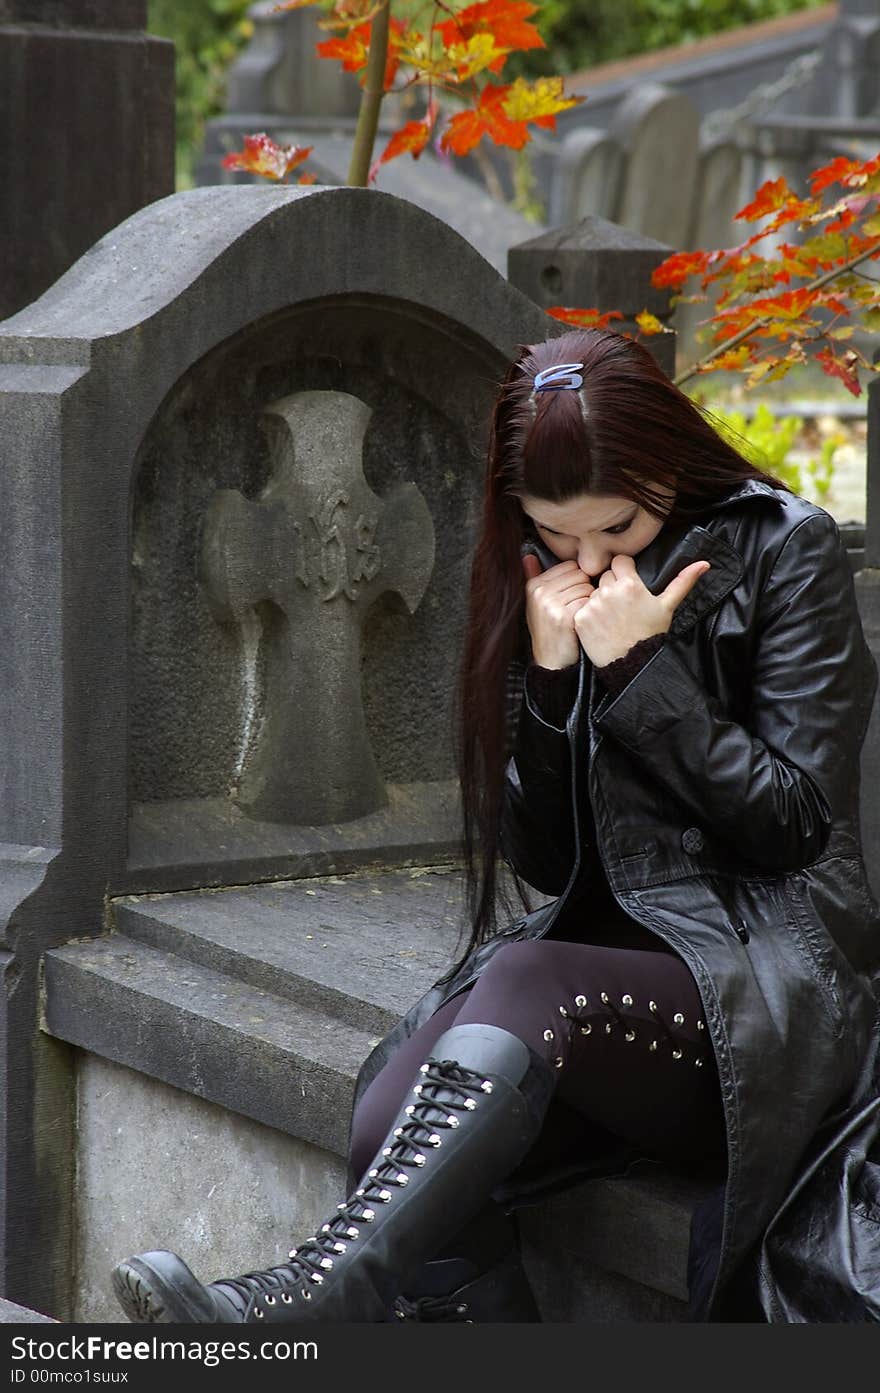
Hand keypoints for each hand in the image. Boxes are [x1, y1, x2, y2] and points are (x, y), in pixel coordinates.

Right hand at [522, 552, 594, 668]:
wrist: (551, 662)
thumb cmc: (549, 630)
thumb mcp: (536, 604)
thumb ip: (534, 577)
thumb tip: (529, 556)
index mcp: (534, 585)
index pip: (570, 566)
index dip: (576, 581)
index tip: (570, 597)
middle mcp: (540, 592)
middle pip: (580, 574)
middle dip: (583, 590)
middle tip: (575, 608)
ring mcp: (550, 604)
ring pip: (586, 587)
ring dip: (588, 601)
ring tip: (577, 616)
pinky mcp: (563, 617)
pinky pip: (588, 602)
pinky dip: (589, 612)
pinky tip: (581, 623)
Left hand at [573, 553, 710, 666]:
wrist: (634, 663)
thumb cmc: (651, 634)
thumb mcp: (668, 606)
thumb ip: (683, 581)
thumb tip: (704, 564)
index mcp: (629, 584)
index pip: (619, 561)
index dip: (624, 570)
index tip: (629, 583)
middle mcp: (608, 591)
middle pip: (605, 576)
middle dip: (613, 586)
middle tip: (623, 605)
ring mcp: (592, 605)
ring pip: (593, 591)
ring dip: (600, 600)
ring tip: (613, 617)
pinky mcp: (580, 618)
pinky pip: (582, 607)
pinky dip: (590, 615)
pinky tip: (602, 626)